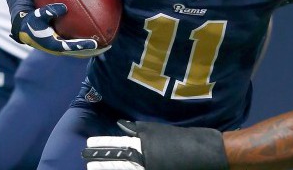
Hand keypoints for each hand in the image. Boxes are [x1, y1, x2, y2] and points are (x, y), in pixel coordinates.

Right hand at [11, 3, 109, 57]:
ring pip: (82, 52)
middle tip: (108, 46)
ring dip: (95, 49)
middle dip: (95, 51)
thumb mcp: (37, 16)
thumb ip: (49, 11)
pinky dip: (89, 43)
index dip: (83, 46)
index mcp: (54, 44)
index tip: (95, 43)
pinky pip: (80, 45)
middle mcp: (61, 49)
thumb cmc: (32, 22)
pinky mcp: (65, 45)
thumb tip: (63, 6)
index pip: (72, 47)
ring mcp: (64, 48)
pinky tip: (99, 35)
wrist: (27, 29)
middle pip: (81, 53)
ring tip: (109, 43)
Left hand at [83, 120, 228, 169]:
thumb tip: (122, 126)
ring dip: (106, 169)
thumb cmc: (186, 140)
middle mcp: (143, 160)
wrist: (205, 154)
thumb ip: (140, 130)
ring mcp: (148, 169)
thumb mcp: (161, 130)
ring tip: (93, 167)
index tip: (88, 145)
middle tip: (87, 159)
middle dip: (99, 162)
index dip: (101, 146)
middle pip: (115, 163)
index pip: (116, 146)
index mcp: (144, 145)